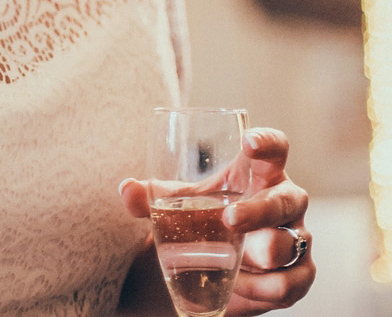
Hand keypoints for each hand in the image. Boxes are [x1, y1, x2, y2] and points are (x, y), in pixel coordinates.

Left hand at [119, 128, 314, 312]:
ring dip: (263, 253)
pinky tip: (242, 285)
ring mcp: (297, 236)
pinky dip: (264, 287)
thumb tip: (126, 189)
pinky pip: (292, 282)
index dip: (267, 142)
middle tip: (230, 218)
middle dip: (260, 209)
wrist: (219, 267)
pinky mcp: (301, 273)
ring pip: (292, 242)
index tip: (247, 141)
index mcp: (259, 172)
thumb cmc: (205, 218)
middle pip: (287, 197)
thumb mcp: (179, 205)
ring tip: (238, 259)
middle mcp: (285, 200)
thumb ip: (152, 197)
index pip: (276, 147)